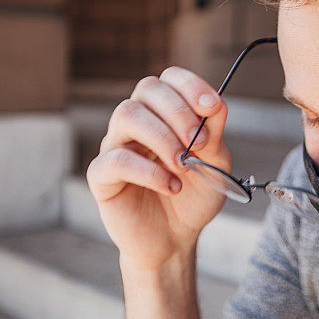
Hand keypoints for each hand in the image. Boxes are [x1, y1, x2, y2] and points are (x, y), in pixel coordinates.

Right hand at [86, 67, 230, 272]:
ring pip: (127, 114)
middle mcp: (137, 123)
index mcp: (163, 114)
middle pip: (146, 89)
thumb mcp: (215, 164)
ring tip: (182, 165)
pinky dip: (149, 171)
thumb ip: (214, 134)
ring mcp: (116, 146)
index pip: (168, 79)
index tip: (211, 107)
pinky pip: (116, 160)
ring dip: (162, 137)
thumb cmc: (193, 197)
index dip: (189, 85)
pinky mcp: (101, 176)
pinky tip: (171, 186)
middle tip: (197, 141)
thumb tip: (217, 104)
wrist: (175, 238)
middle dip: (178, 110)